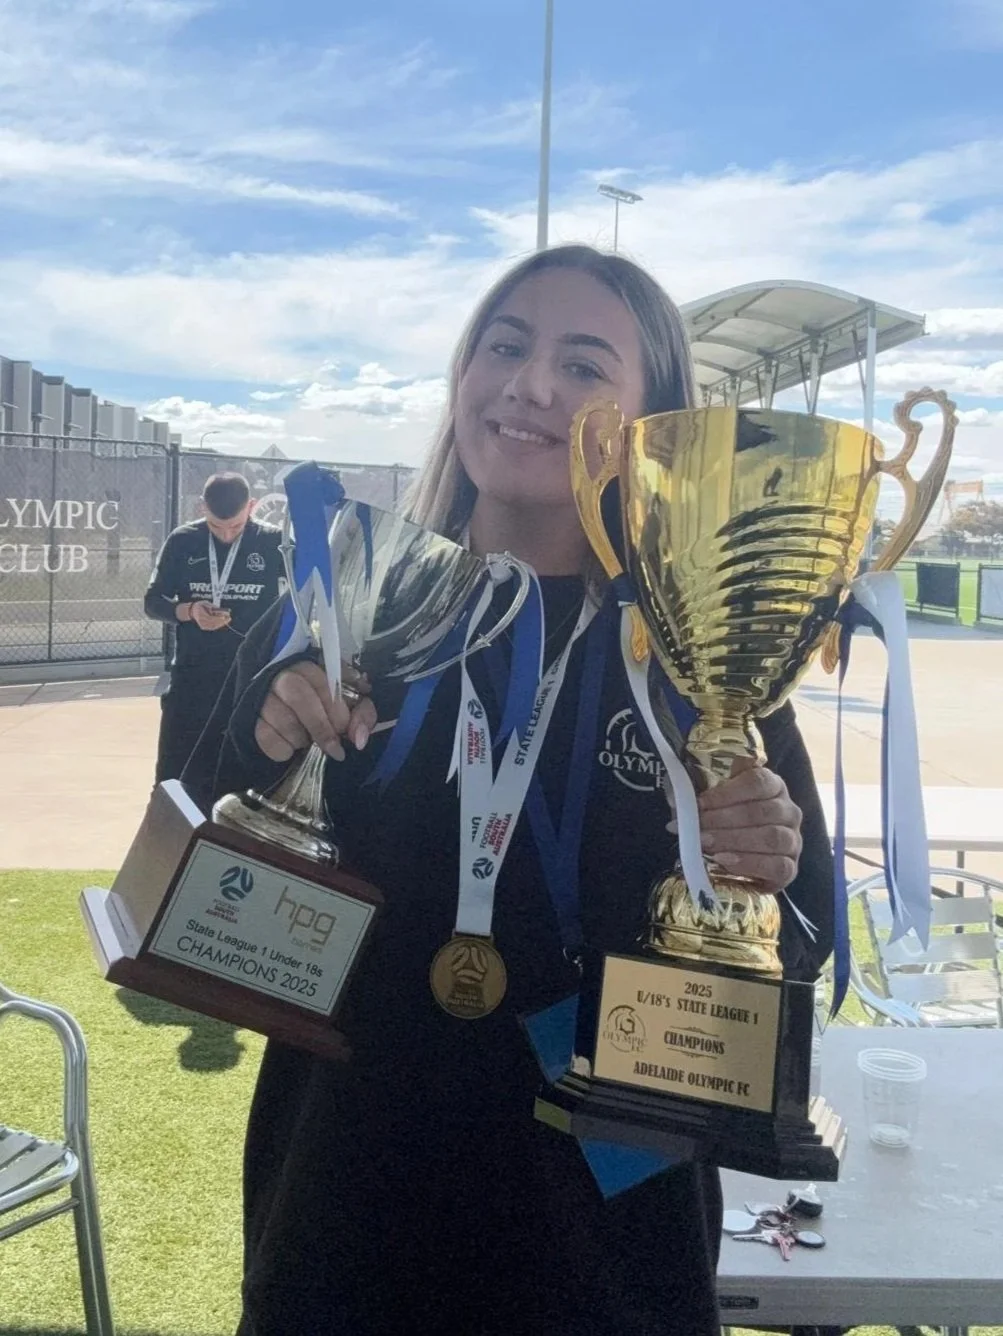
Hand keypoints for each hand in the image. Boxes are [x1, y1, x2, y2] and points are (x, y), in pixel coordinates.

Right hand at [190, 601, 230, 631]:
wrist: (193, 611)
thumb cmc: (201, 606)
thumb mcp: (208, 604)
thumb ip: (216, 609)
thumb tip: (226, 612)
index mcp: (200, 614)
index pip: (211, 618)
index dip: (219, 618)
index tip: (226, 616)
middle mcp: (200, 621)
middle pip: (213, 623)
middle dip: (222, 621)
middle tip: (229, 618)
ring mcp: (202, 625)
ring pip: (214, 626)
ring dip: (221, 623)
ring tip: (227, 619)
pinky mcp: (203, 627)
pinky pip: (212, 627)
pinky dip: (218, 625)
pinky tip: (222, 622)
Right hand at [255, 661, 376, 762]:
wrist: (289, 718)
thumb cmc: (325, 709)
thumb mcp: (350, 706)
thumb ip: (362, 715)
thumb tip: (360, 738)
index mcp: (313, 665)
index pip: (326, 680)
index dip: (338, 709)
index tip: (346, 730)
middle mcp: (285, 674)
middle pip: (300, 696)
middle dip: (321, 727)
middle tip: (334, 749)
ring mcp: (263, 695)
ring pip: (282, 718)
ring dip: (302, 738)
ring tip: (308, 741)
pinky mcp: (249, 717)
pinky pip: (266, 737)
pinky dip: (283, 750)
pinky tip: (291, 748)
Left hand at [697, 758, 802, 891]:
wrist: (740, 861)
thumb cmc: (726, 824)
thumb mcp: (713, 803)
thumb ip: (702, 795)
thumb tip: (679, 796)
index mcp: (773, 786)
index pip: (757, 781)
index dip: (726, 793)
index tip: (699, 804)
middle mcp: (789, 811)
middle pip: (762, 811)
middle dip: (725, 820)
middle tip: (698, 829)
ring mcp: (793, 840)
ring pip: (772, 837)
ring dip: (735, 841)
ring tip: (707, 845)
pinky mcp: (791, 869)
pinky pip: (779, 866)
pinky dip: (749, 864)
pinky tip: (725, 862)